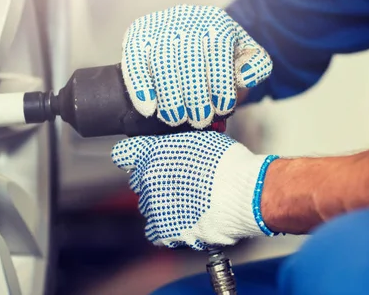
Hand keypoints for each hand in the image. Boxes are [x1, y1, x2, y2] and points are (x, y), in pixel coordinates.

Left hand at [111, 131, 277, 249]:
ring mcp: (155, 207)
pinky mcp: (166, 230)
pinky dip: (165, 227)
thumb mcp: (200, 137)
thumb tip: (169, 143)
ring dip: (160, 204)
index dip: (135, 154)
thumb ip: (175, 140)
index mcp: (152, 154)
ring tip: (186, 201)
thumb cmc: (229, 163)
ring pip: (147, 206)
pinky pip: (155, 232)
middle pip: (138, 181)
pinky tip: (182, 219)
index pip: (124, 154)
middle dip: (154, 180)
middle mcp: (147, 181)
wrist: (244, 194)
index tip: (142, 156)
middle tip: (179, 180)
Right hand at [122, 5, 271, 128]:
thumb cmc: (222, 60)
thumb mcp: (245, 59)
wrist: (192, 44)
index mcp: (216, 21)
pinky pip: (134, 62)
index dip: (220, 81)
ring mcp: (158, 26)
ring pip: (160, 61)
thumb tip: (245, 76)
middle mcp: (185, 18)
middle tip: (198, 121)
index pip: (218, 47)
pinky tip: (148, 109)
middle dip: (194, 94)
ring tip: (175, 120)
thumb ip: (255, 66)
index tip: (222, 109)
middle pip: (187, 57)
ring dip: (168, 95)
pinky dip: (139, 87)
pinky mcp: (136, 37)